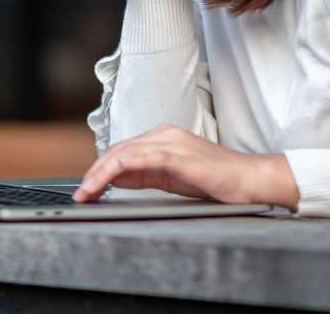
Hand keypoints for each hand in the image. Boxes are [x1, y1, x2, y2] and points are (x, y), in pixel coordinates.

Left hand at [72, 124, 299, 208]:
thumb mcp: (171, 178)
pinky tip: (118, 169)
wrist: (250, 181)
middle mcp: (165, 135)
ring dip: (104, 172)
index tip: (83, 189)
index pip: (120, 151)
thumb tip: (114, 177)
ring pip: (129, 152)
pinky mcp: (185, 156)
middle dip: (94, 173)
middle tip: (79, 194)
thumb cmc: (215, 180)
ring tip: (88, 190)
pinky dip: (132, 161)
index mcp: (161, 139)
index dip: (97, 169)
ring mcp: (175, 143)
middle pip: (119, 150)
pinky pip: (153, 155)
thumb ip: (143, 174)